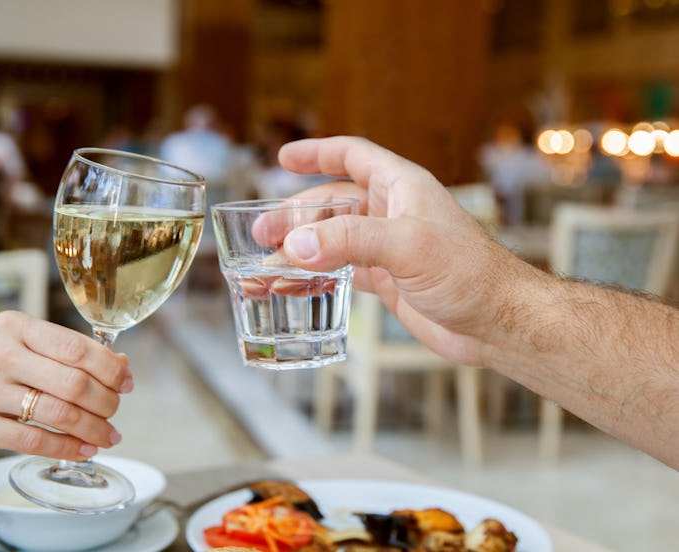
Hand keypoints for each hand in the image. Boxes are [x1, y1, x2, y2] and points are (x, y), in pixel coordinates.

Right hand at [0, 311, 132, 460]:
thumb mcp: (22, 342)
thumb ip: (69, 351)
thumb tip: (122, 366)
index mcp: (15, 327)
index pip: (76, 347)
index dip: (110, 368)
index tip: (126, 382)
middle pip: (73, 383)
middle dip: (106, 402)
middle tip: (115, 411)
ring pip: (58, 414)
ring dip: (92, 429)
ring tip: (108, 435)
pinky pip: (34, 441)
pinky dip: (67, 448)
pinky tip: (84, 449)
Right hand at [277, 136, 535, 366]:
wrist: (498, 322)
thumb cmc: (468, 272)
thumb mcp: (406, 246)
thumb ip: (348, 241)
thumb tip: (293, 246)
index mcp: (401, 187)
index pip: (352, 156)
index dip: (317, 153)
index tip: (283, 158)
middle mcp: (392, 213)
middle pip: (331, 203)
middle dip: (294, 216)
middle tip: (261, 234)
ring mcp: (388, 248)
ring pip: (332, 240)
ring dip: (299, 250)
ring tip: (265, 267)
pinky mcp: (388, 280)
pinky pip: (341, 270)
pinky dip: (315, 276)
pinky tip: (293, 287)